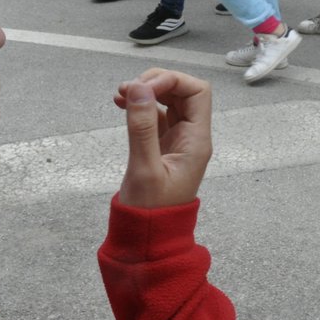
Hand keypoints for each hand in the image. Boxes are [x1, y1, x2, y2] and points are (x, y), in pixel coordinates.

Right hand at [112, 69, 212, 208]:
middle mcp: (191, 137)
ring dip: (147, 91)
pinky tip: (122, 104)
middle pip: (183, 92)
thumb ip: (141, 127)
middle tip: (128, 89)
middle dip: (157, 82)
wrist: (149, 238)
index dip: (172, 81)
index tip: (143, 87)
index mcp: (196, 141)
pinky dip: (141, 106)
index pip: (198, 92)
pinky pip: (156, 115)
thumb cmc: (151, 212)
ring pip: (169, 101)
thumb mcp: (144, 169)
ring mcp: (177, 140)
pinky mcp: (162, 145)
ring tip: (121, 94)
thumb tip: (139, 88)